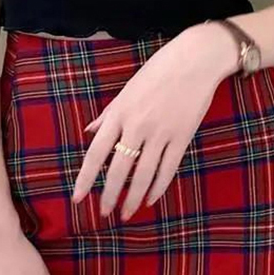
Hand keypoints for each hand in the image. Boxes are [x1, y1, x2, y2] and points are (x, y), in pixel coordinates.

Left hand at [71, 21, 238, 220]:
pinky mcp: (182, 136)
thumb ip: (109, 113)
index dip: (85, 178)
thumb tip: (90, 131)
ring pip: (144, 174)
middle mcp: (137, 125)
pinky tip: (151, 199)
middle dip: (110, 195)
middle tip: (104, 214)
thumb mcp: (128, 89)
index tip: (77, 198)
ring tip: (126, 213)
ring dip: (133, 197)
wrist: (196, 60)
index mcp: (120, 112)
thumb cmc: (159, 70)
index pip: (96, 152)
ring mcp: (161, 132)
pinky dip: (159, 187)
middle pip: (119, 169)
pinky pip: (168, 168)